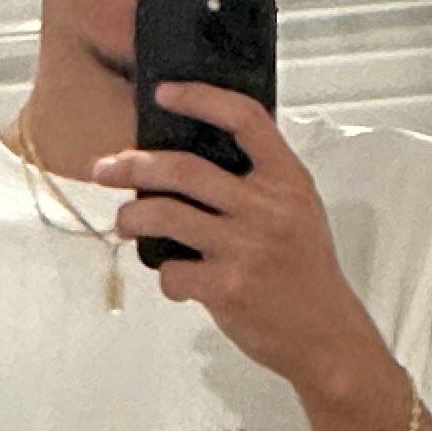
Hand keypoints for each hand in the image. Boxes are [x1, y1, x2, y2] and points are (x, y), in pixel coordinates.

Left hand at [96, 89, 376, 394]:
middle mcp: (267, 208)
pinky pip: (172, 272)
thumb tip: (194, 161)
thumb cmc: (306, 273)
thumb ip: (260, 183)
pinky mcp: (227, 287)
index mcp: (288, 181)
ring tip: (123, 223)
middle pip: (184, 168)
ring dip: (130, 218)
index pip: (245, 120)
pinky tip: (177, 281)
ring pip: (164, 216)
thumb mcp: (299, 212)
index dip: (200, 98)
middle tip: (105, 168)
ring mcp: (246, 248)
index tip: (165, 94)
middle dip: (133, 165)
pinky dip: (166, 277)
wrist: (326, 337)